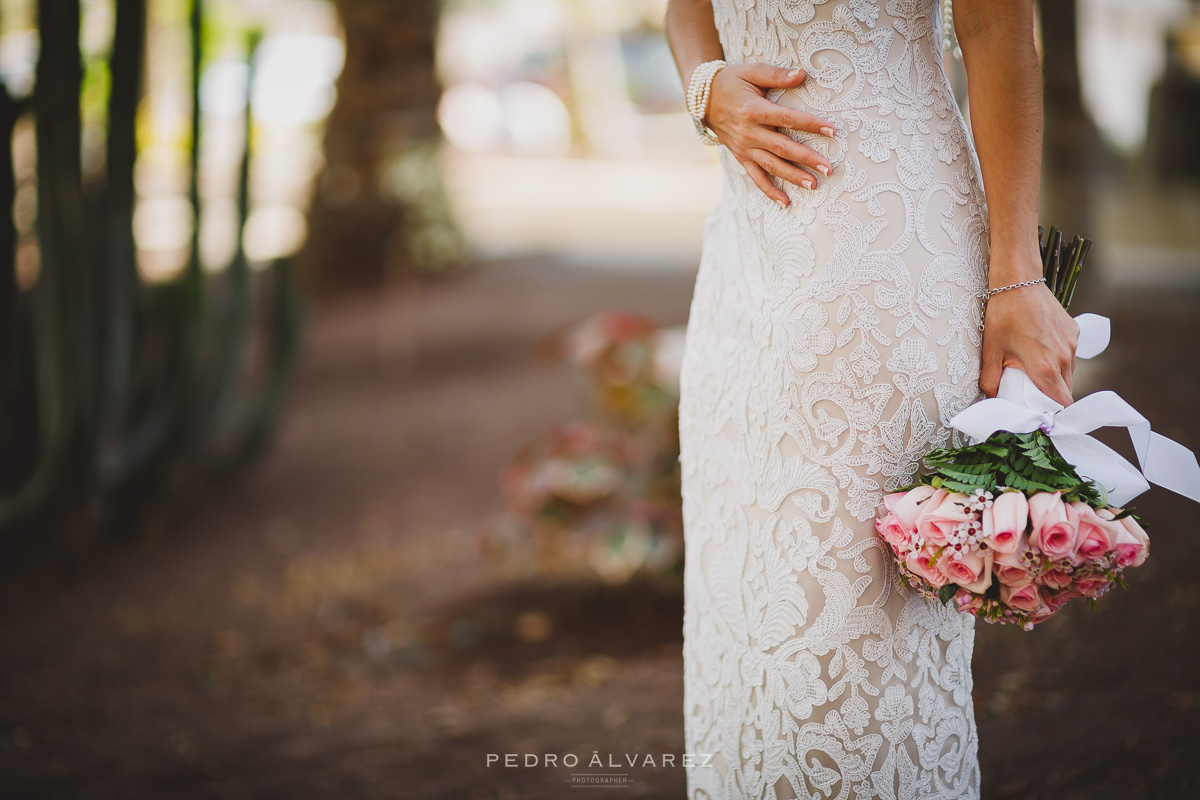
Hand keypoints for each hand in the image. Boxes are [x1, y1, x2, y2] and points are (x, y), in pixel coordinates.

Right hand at [703, 64, 836, 207]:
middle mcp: (749, 133)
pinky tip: (785, 202)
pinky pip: (756, 177)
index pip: (787, 119)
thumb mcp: (752, 72)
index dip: (810, 125)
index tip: (832, 131)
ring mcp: (745, 148)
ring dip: (792, 177)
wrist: (704, 100)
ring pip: (771, 166)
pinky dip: (770, 191)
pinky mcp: (741, 158)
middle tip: (828, 168)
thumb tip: (802, 74)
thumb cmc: (732, 82)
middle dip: (806, 159)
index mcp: (754, 110)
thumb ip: (777, 75)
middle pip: (782, 148)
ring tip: (813, 185)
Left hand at [979, 281, 1079, 406]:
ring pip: (1069, 373)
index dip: (1052, 413)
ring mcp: (1072, 343)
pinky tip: (1041, 352)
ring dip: (1055, 378)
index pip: (1060, 403)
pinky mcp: (1074, 332)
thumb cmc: (1003, 316)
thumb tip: (991, 400)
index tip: (1040, 416)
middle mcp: (1064, 357)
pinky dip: (1059, 360)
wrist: (1019, 282)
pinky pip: (1070, 355)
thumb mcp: (991, 351)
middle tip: (1032, 397)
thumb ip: (991, 381)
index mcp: (1045, 367)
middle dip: (1051, 398)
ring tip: (1035, 374)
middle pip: (1065, 391)